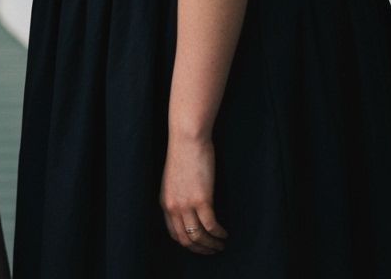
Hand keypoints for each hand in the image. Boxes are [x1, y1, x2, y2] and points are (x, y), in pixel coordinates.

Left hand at [160, 133, 227, 254]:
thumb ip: (178, 196)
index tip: (200, 246)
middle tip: (213, 250)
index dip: (188, 243)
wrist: (187, 139)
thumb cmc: (183, 155)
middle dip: (201, 249)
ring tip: (221, 244)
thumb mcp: (174, 180)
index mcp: (165, 201)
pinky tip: (225, 234)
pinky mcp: (201, 200)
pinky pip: (211, 226)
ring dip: (212, 245)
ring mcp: (187, 204)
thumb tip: (190, 211)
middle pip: (186, 239)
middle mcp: (173, 206)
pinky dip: (219, 234)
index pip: (174, 233)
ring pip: (199, 236)